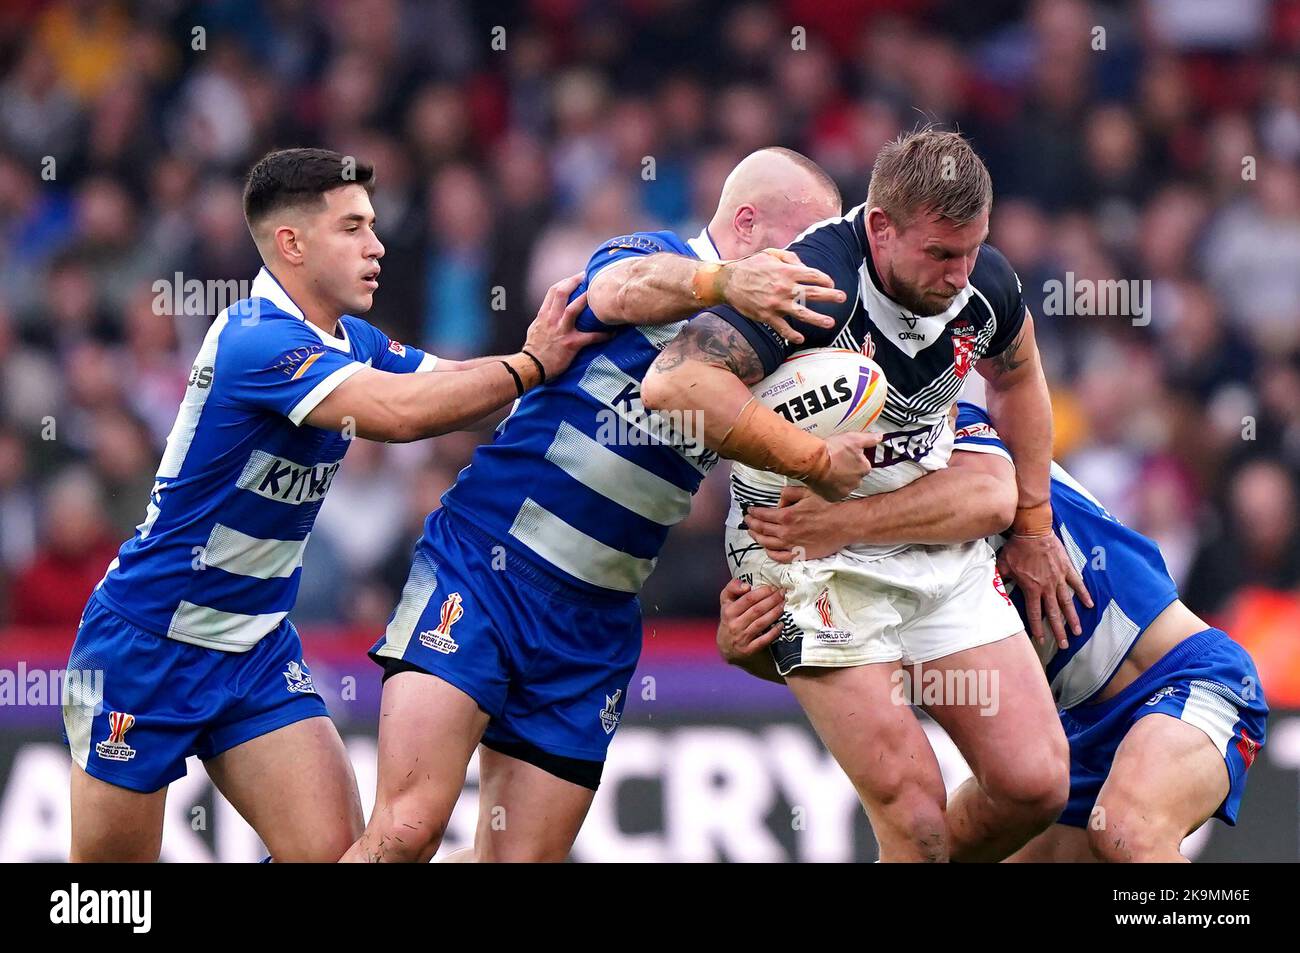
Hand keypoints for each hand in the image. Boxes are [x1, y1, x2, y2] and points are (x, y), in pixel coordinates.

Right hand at [522, 272, 609, 380]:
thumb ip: (545, 317)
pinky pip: (589, 337)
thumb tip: (552, 310)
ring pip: (573, 308)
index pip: (554, 291)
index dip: (567, 281)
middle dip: (576, 281)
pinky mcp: (570, 344)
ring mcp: (561, 330)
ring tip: (601, 295)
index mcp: (544, 314)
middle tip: (591, 276)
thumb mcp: (536, 328)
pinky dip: (602, 335)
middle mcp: (551, 319)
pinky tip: (612, 333)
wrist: (532, 367)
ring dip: (587, 300)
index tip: (578, 277)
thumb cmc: (534, 349)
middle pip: (562, 292)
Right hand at [717, 579, 784, 664]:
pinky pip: (763, 640)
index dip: (762, 592)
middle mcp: (734, 625)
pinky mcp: (748, 650)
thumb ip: (732, 588)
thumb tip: (747, 585)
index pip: (747, 599)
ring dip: (774, 613)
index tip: (772, 588)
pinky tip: (781, 624)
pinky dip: (773, 632)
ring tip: (783, 605)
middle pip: (756, 610)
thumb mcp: (726, 602)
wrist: (726, 647)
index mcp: (728, 611)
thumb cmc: (730, 619)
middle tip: (782, 594)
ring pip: (761, 623)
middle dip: (772, 600)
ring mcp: (741, 638)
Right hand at [720, 249, 845, 344]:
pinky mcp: (767, 316)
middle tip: (842, 298)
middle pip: (813, 293)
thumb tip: (805, 266)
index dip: (825, 279)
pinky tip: (801, 338)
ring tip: (830, 323)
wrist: (728, 281)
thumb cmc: (750, 266)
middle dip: (830, 296)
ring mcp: (776, 303)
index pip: (813, 275)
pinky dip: (791, 334)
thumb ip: (789, 258)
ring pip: (802, 313)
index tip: (830, 283)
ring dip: (818, 319)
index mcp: (786, 271)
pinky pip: (782, 328)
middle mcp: (784, 288)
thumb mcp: (770, 254)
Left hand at [744, 486, 844, 562]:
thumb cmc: (827, 506)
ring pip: (767, 544)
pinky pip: (779, 557)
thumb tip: (778, 503)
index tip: (749, 510)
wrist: (844, 524)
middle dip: (751, 524)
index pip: (762, 515)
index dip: (753, 512)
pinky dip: (769, 553)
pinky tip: (767, 548)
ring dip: (756, 538)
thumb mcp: (806, 492)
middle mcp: (786, 531)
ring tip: (752, 533)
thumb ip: (787, 494)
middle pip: (761, 529)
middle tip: (747, 521)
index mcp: (786, 515)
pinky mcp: (799, 555)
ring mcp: (791, 545)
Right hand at [806, 431, 880, 500]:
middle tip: (836, 463)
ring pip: (845, 486)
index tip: (844, 456)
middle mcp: (857, 482)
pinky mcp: (833, 497)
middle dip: (847, 472)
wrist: (813, 462)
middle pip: (854, 477)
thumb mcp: (853, 438)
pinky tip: (825, 480)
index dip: (853, 460)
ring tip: (829, 471)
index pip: (863, 465)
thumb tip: (880, 437)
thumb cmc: (833, 450)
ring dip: (839, 480)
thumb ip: (869, 439)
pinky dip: (831, 488)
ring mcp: (845, 491)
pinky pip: (834, 494)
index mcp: (864, 468)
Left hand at [997, 532, 1093, 648]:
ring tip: (1078, 632)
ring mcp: (1059, 578)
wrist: (1033, 530)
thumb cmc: (1017, 548)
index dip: (1038, 628)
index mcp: (1031, 588)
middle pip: (1054, 613)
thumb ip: (1001, 579)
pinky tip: (1090, 605)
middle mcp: (1047, 587)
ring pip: (1067, 602)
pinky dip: (1083, 594)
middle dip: (1059, 631)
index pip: (1035, 613)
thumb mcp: (1004, 565)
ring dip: (1073, 618)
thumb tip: (994, 588)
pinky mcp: (1067, 568)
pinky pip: (1077, 583)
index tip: (1042, 640)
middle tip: (1065, 645)